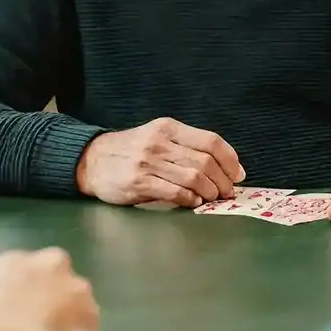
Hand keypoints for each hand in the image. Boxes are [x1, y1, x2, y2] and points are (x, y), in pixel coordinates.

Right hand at [75, 118, 242, 207]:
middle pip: (205, 162)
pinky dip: (190, 200)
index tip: (238, 174)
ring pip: (193, 177)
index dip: (230, 160)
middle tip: (227, 192)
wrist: (91, 161)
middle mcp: (160, 142)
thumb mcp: (156, 136)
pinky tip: (193, 203)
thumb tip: (223, 166)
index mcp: (168, 128)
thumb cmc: (130, 151)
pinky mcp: (139, 183)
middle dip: (222, 180)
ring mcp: (149, 163)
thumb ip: (184, 146)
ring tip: (211, 198)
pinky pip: (175, 193)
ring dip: (209, 192)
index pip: (210, 141)